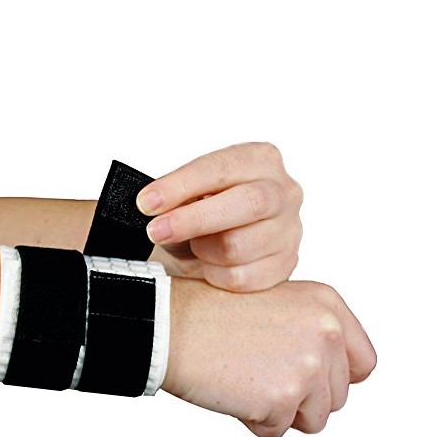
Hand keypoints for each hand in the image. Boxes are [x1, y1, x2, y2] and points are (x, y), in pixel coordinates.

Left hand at [139, 142, 302, 290]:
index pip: (221, 167)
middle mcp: (284, 191)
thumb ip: (175, 196)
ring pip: (239, 246)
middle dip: (194, 220)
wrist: (220, 246)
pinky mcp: (285, 265)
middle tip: (156, 231)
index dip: (181, 185)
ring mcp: (290, 231)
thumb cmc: (204, 213)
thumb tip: (152, 204)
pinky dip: (214, 275)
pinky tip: (208, 265)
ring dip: (203, 250)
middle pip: (247, 203)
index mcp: (260, 159)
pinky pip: (241, 278)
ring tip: (194, 245)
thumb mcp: (188, 194)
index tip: (148, 202)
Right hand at [163, 278, 375, 436]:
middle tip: (259, 374)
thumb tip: (334, 376)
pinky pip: (277, 431)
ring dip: (280, 412)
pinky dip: (253, 421)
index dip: (335, 379)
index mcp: (327, 306)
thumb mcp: (276, 304)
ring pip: (314, 420)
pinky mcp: (284, 398)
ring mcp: (307, 367)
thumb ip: (311, 333)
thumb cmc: (211, 313)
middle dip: (301, 398)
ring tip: (246, 381)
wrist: (171, 323)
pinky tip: (232, 390)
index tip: (312, 381)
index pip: (363, 363)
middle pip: (337, 397)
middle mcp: (326, 333)